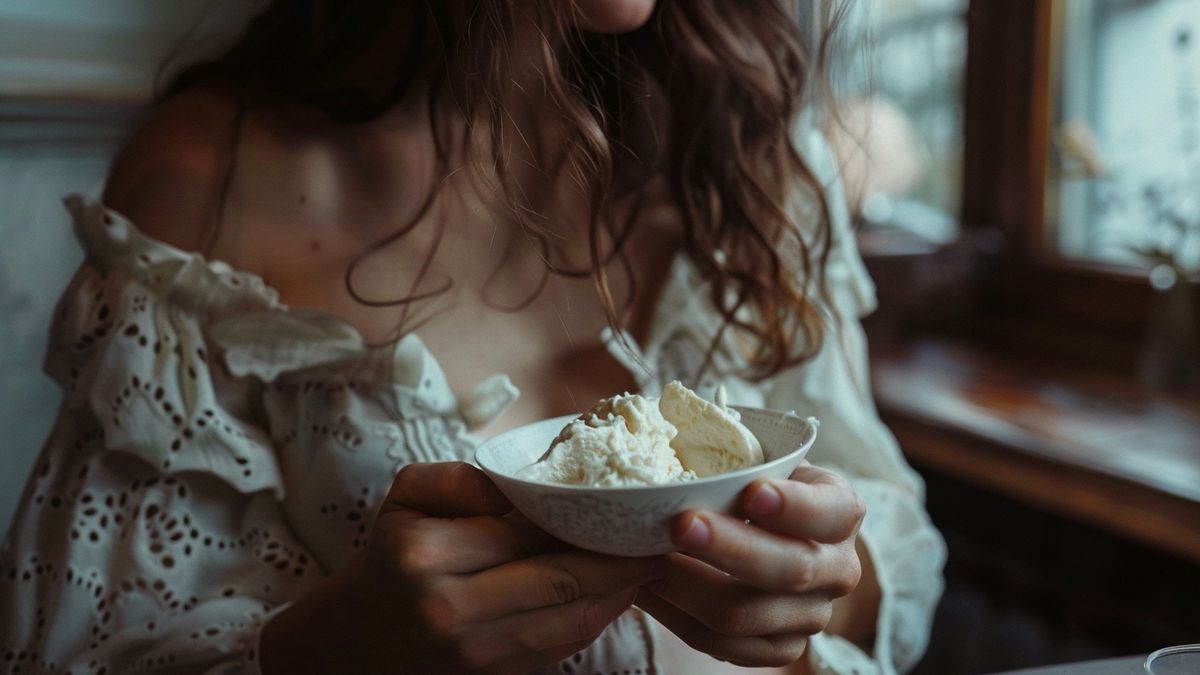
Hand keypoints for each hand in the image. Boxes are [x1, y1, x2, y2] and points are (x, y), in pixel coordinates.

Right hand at [261, 462, 664, 674]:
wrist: (352, 642)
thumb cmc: (388, 557)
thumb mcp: (406, 497)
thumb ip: (463, 479)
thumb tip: (524, 487)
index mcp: (428, 556)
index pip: (529, 533)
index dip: (586, 522)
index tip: (627, 506)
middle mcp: (452, 608)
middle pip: (562, 581)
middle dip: (620, 561)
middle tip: (659, 537)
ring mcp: (475, 652)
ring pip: (572, 619)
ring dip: (620, 594)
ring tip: (649, 564)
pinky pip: (561, 646)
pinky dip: (597, 620)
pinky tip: (618, 595)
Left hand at [636, 462, 865, 667]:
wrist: (766, 532)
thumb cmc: (753, 482)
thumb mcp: (758, 457)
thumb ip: (731, 451)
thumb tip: (657, 430)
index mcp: (841, 510)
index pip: (831, 511)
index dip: (795, 506)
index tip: (753, 492)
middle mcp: (838, 568)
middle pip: (788, 569)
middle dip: (729, 548)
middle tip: (679, 524)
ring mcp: (812, 614)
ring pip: (746, 615)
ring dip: (686, 586)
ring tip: (641, 557)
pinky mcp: (780, 647)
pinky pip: (724, 646)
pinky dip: (677, 617)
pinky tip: (645, 589)